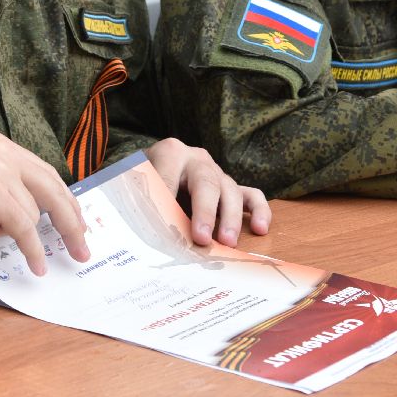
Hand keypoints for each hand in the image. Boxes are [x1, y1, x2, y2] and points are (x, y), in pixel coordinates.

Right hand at [0, 132, 89, 275]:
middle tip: (82, 248)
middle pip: (52, 188)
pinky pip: (24, 226)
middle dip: (71, 222)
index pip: (45, 174)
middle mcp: (1, 150)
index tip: (79, 225)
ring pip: (34, 213)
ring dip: (23, 236)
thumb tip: (44, 219)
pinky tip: (36, 265)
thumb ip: (8, 192)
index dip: (65, 202)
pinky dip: (32, 249)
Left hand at [143, 137, 270, 246]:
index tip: (167, 231)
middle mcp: (198, 159)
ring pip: (230, 190)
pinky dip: (259, 210)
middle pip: (206, 183)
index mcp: (170, 152)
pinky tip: (260, 229)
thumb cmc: (143, 180)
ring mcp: (217, 172)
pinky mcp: (231, 187)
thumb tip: (152, 233)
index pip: (169, 178)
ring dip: (231, 218)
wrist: (151, 170)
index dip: (168, 205)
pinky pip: (252, 195)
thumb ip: (144, 202)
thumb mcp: (136, 184)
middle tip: (202, 239)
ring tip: (227, 243)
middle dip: (205, 212)